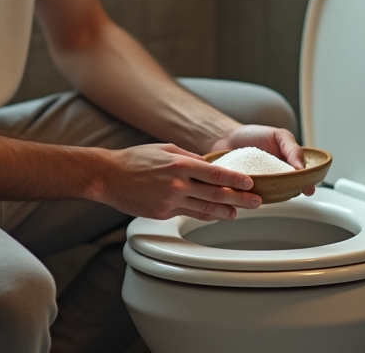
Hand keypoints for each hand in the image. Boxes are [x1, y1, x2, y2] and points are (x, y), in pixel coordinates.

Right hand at [97, 143, 262, 220]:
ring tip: (238, 212)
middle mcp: (178, 185)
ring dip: (225, 211)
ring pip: (205, 209)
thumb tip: (209, 164)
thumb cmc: (135, 159)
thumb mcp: (165, 149)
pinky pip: (189, 215)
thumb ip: (189, 158)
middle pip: (217, 195)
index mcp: (180, 165)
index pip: (216, 174)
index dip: (236, 181)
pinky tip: (214, 214)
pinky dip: (205, 215)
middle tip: (256, 202)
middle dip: (240, 200)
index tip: (250, 184)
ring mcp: (170, 201)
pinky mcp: (163, 214)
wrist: (108, 176)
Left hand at [209, 124, 314, 195]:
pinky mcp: (243, 192)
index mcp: (288, 170)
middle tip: (283, 186)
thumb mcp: (279, 136)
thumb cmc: (255, 135)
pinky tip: (243, 188)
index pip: (301, 181)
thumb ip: (293, 149)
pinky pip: (247, 199)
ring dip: (265, 194)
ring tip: (260, 184)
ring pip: (268, 198)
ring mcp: (260, 188)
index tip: (307, 189)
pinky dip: (246, 196)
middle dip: (287, 192)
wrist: (228, 137)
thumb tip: (302, 168)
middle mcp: (276, 182)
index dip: (306, 186)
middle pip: (286, 192)